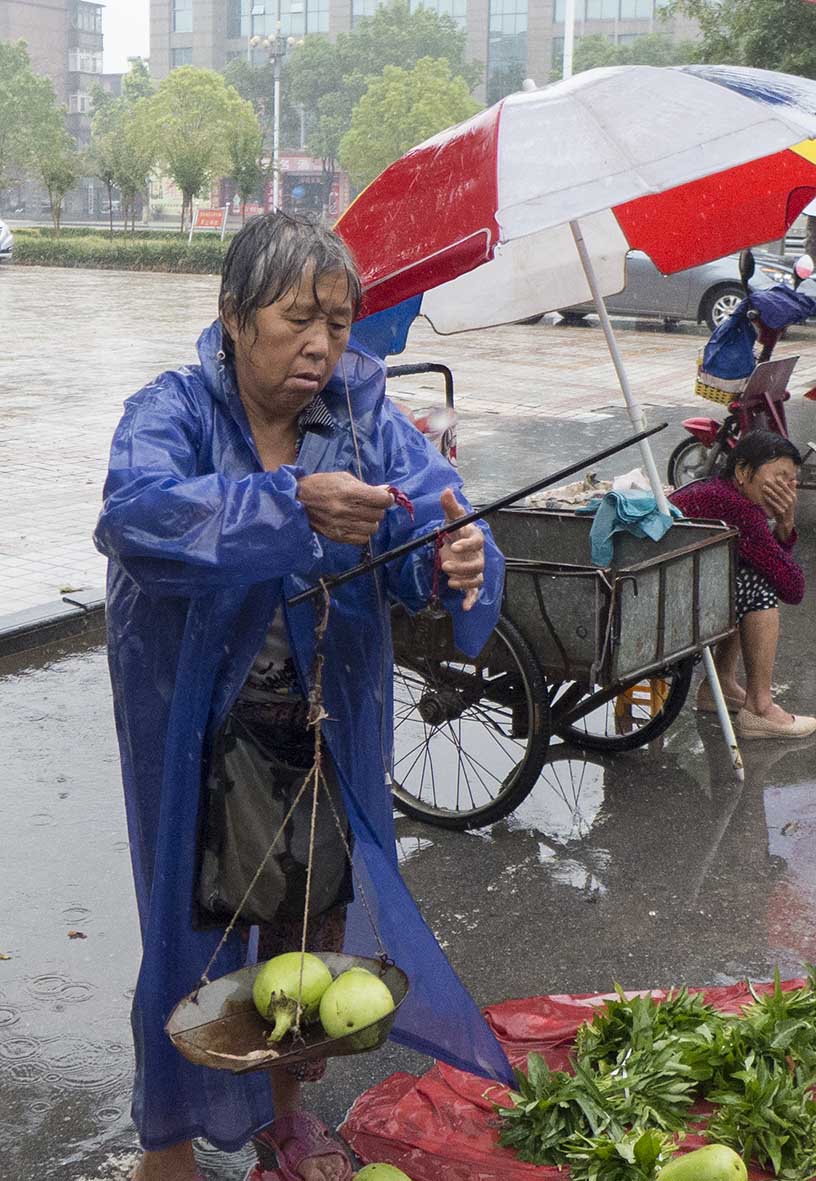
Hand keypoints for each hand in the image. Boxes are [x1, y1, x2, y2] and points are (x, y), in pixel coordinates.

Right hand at [297, 472, 393, 544]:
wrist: (297, 500)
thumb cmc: (321, 485)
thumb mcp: (343, 478)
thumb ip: (365, 486)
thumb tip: (386, 491)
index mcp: (349, 492)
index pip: (381, 500)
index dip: (386, 498)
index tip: (383, 497)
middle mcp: (346, 510)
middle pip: (378, 515)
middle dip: (377, 509)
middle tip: (369, 505)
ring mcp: (342, 525)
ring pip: (372, 528)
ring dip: (370, 522)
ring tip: (361, 515)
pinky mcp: (338, 536)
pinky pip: (362, 539)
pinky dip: (362, 532)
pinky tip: (355, 525)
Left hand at [438, 488, 484, 610]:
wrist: (456, 541)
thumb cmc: (456, 529)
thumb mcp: (451, 517)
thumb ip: (450, 506)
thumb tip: (447, 491)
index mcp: (475, 538)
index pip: (476, 541)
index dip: (467, 544)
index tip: (454, 546)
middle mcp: (479, 555)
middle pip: (478, 564)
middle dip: (462, 567)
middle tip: (445, 564)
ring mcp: (476, 569)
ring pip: (477, 579)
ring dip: (464, 581)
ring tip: (449, 581)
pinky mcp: (471, 582)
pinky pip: (474, 592)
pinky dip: (471, 600)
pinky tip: (465, 607)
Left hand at [761, 472, 796, 537]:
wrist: (786, 521)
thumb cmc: (786, 507)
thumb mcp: (791, 498)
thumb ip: (791, 489)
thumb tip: (794, 480)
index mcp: (793, 496)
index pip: (786, 487)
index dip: (780, 482)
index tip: (774, 477)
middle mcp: (790, 500)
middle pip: (780, 491)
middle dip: (773, 485)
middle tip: (766, 480)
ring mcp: (786, 506)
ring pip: (777, 497)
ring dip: (769, 491)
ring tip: (763, 487)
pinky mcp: (781, 511)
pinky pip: (774, 504)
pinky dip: (769, 499)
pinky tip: (764, 496)